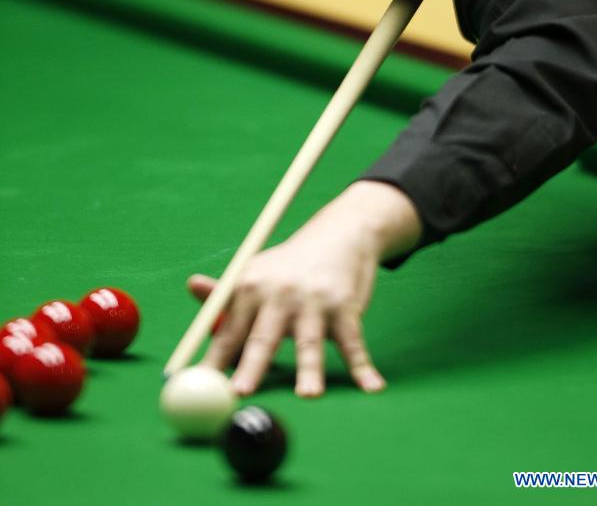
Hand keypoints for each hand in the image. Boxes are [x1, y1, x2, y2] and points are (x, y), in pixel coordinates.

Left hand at [188, 180, 421, 397]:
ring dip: (310, 369)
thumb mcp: (256, 273)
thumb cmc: (290, 266)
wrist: (341, 234)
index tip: (196, 386)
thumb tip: (191, 287)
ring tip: (308, 395)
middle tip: (242, 392)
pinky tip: (372, 387)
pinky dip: (363, 367)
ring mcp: (315, 301)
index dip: (213, 361)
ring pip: (310, 342)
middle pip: (264, 336)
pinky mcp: (347, 307)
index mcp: (250, 287)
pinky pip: (354, 343)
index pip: (228, 330)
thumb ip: (225, 293)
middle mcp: (280, 293)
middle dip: (253, 365)